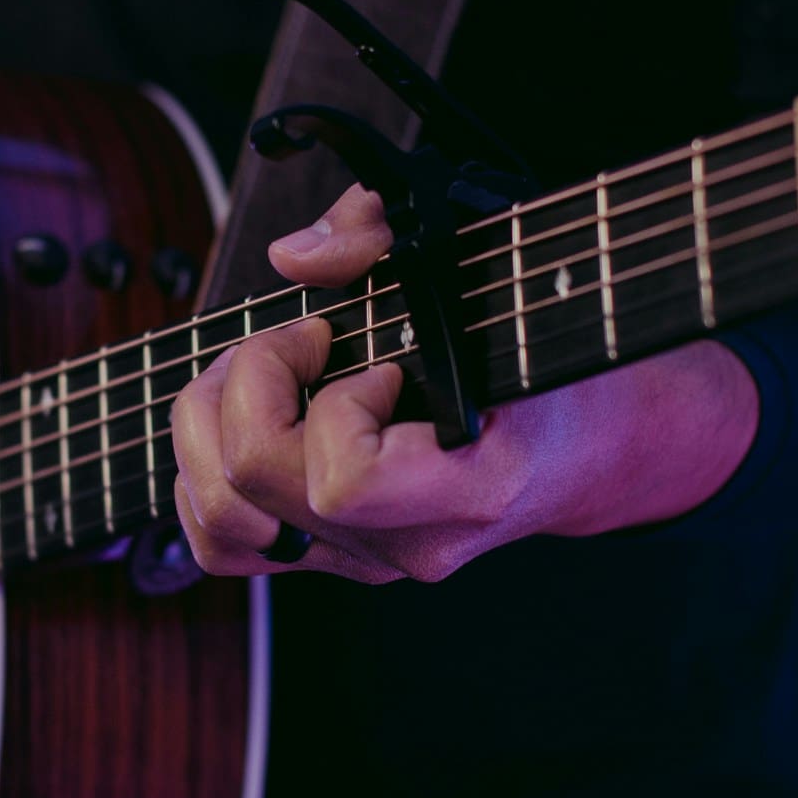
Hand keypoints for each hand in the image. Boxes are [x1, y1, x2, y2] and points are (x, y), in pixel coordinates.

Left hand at [169, 184, 759, 582]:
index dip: (332, 407)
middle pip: (258, 489)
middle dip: (247, 389)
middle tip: (296, 339)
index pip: (344, 483)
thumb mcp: (488, 263)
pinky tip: (240, 418)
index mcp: (471, 488)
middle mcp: (414, 543)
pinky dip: (204, 478)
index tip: (372, 354)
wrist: (594, 442)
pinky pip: (228, 545)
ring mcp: (372, 561)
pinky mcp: (340, 561)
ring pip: (224, 526)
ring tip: (253, 374)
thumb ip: (386, 236)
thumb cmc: (545, 345)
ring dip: (206, 433)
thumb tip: (293, 258)